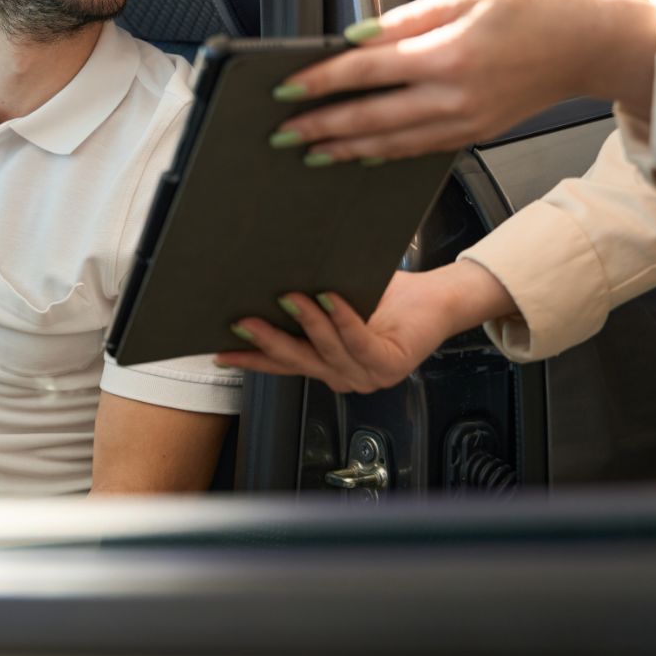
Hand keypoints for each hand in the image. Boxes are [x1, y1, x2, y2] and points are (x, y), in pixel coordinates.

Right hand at [213, 263, 514, 393]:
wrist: (436, 301)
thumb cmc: (387, 300)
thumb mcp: (336, 303)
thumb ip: (307, 304)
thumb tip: (266, 280)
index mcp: (327, 364)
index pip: (281, 364)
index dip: (249, 359)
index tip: (219, 352)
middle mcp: (343, 375)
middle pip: (297, 361)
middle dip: (266, 342)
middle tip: (242, 322)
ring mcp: (367, 375)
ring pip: (326, 351)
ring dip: (306, 323)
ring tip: (290, 297)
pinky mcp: (390, 365)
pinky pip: (359, 341)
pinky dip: (342, 319)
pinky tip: (331, 299)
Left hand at [270, 0, 655, 160]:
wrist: (593, 44)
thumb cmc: (536, 8)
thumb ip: (406, 18)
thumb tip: (357, 36)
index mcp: (448, 54)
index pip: (365, 71)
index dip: (320, 81)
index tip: (285, 88)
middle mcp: (454, 95)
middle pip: (370, 117)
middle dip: (320, 126)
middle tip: (282, 133)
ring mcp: (465, 121)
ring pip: (391, 143)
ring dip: (345, 148)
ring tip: (310, 150)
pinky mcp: (475, 133)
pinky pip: (418, 149)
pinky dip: (384, 153)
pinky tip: (359, 154)